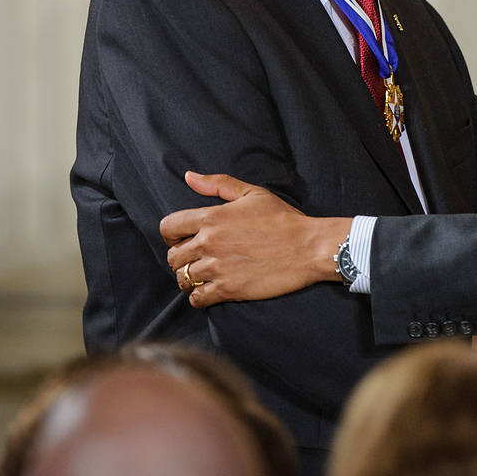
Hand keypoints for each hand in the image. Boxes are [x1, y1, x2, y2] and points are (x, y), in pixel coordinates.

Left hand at [160, 172, 349, 307]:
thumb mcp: (252, 193)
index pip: (168, 227)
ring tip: (204, 274)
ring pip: (182, 278)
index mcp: (212, 217)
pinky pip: (196, 298)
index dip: (172, 234)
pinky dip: (199, 296)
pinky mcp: (228, 289)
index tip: (183, 238)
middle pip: (172, 256)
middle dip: (181, 257)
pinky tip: (211, 289)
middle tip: (197, 258)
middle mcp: (209, 242)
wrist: (308, 247)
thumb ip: (218, 184)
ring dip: (189, 277)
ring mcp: (217, 267)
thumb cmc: (283, 218)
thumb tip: (188, 176)